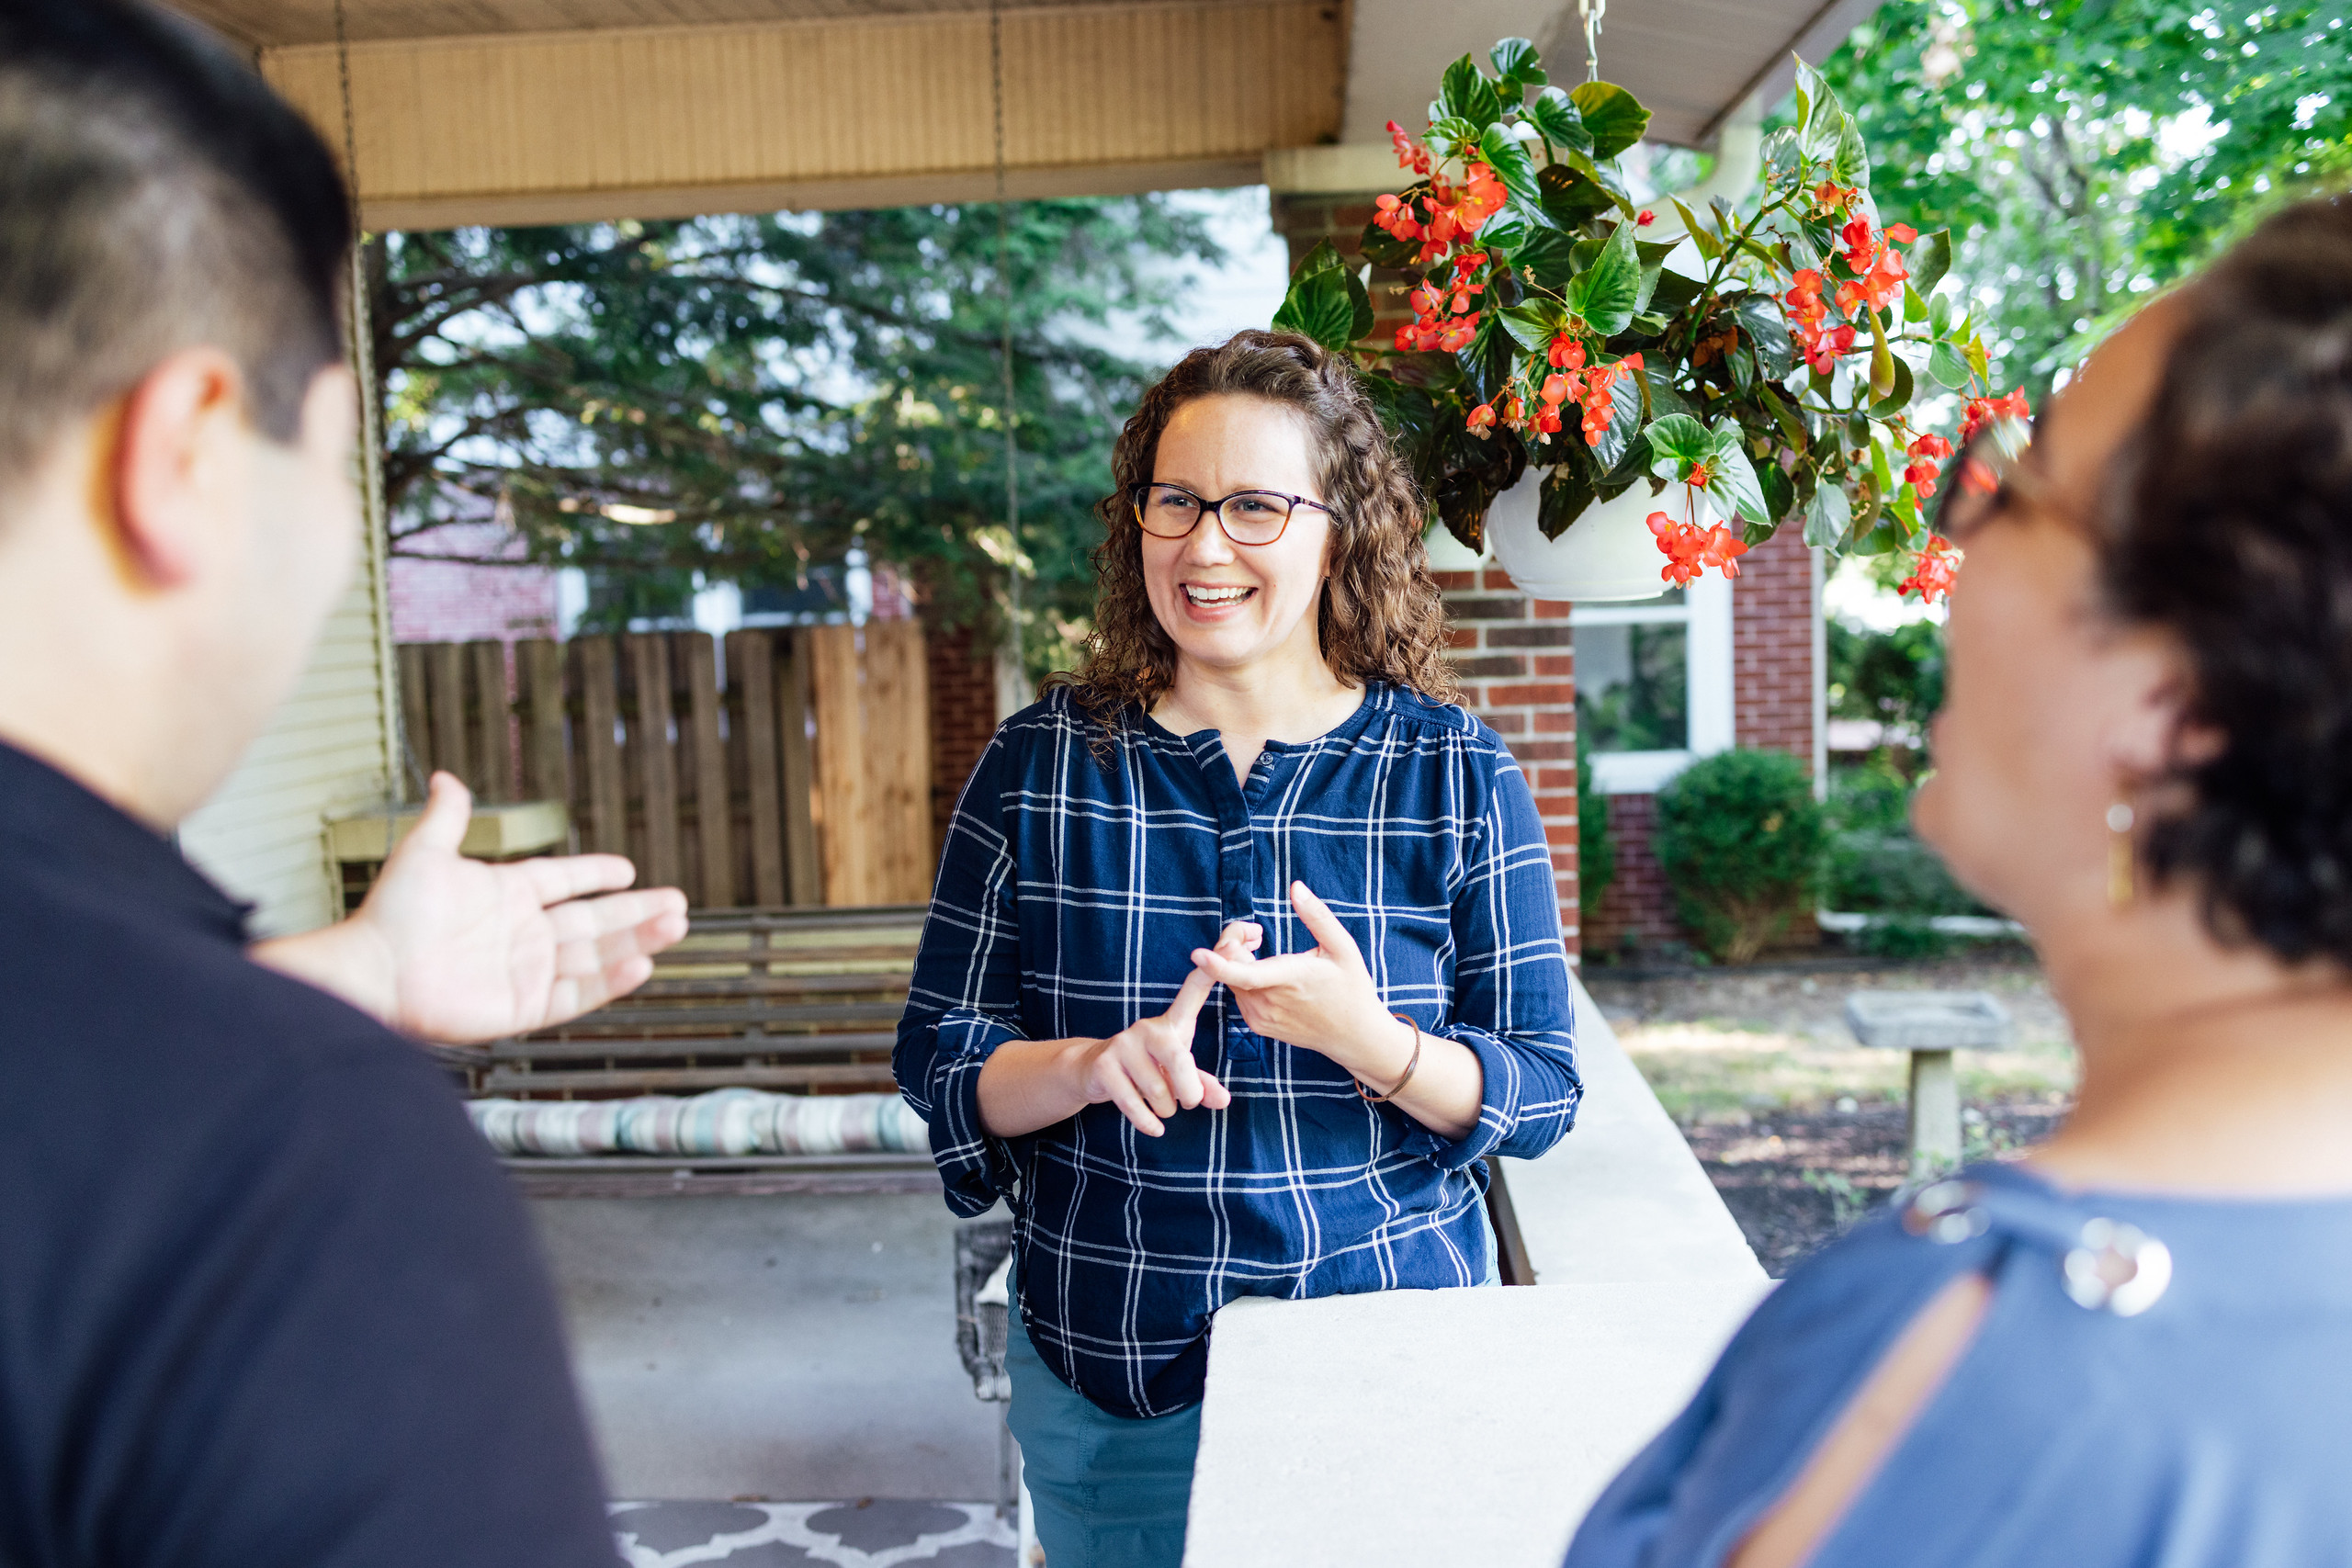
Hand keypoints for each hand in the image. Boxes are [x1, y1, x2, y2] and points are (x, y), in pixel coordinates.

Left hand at [255, 773, 688, 1042]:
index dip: (595, 873)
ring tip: (675, 926)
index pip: (563, 881)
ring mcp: (526, 971)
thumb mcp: (423, 854)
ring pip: (596, 956)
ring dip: (637, 941)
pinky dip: (610, 983)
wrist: (373, 975)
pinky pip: (577, 995)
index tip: (628, 870)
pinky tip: (641, 965)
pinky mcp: (524, 1007)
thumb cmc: (390, 916)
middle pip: (594, 921)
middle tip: (678, 902)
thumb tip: (447, 778)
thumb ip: (446, 818)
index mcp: (506, 895)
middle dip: (637, 911)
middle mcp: (522, 934)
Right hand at [1074, 930, 1246, 1135]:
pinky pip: (1135, 1104)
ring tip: (1162, 1108)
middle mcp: (1147, 1027)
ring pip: (1160, 1091)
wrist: (1092, 1073)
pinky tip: (1155, 1127)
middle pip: (1180, 1061)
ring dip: (1167, 1110)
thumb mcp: (1177, 1074)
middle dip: (1190, 1093)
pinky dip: (1149, 1122)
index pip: (1194, 990)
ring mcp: (1123, 1045)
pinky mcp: (1105, 1066)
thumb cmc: (1146, 1069)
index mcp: (1171, 1023)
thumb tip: (1222, 1101)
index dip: (1212, 969)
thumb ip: (1202, 1084)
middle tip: (1188, 1103)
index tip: (1232, 938)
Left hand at [1189, 882, 1402, 1079]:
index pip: (1245, 973)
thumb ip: (1317, 916)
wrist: (1354, 1037)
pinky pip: (1238, 993)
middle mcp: (1269, 1001)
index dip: (1217, 963)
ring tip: (1262, 946)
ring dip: (1237, 959)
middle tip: (1257, 932)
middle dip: (1234, 940)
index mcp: (1289, 979)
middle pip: (1229, 965)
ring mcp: (1260, 1016)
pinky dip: (1242, 977)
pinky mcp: (1257, 1024)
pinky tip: (1265, 972)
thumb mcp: (1343, 947)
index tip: (1197, 954)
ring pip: (1231, 979)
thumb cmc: (1352, 988)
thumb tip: (1295, 887)